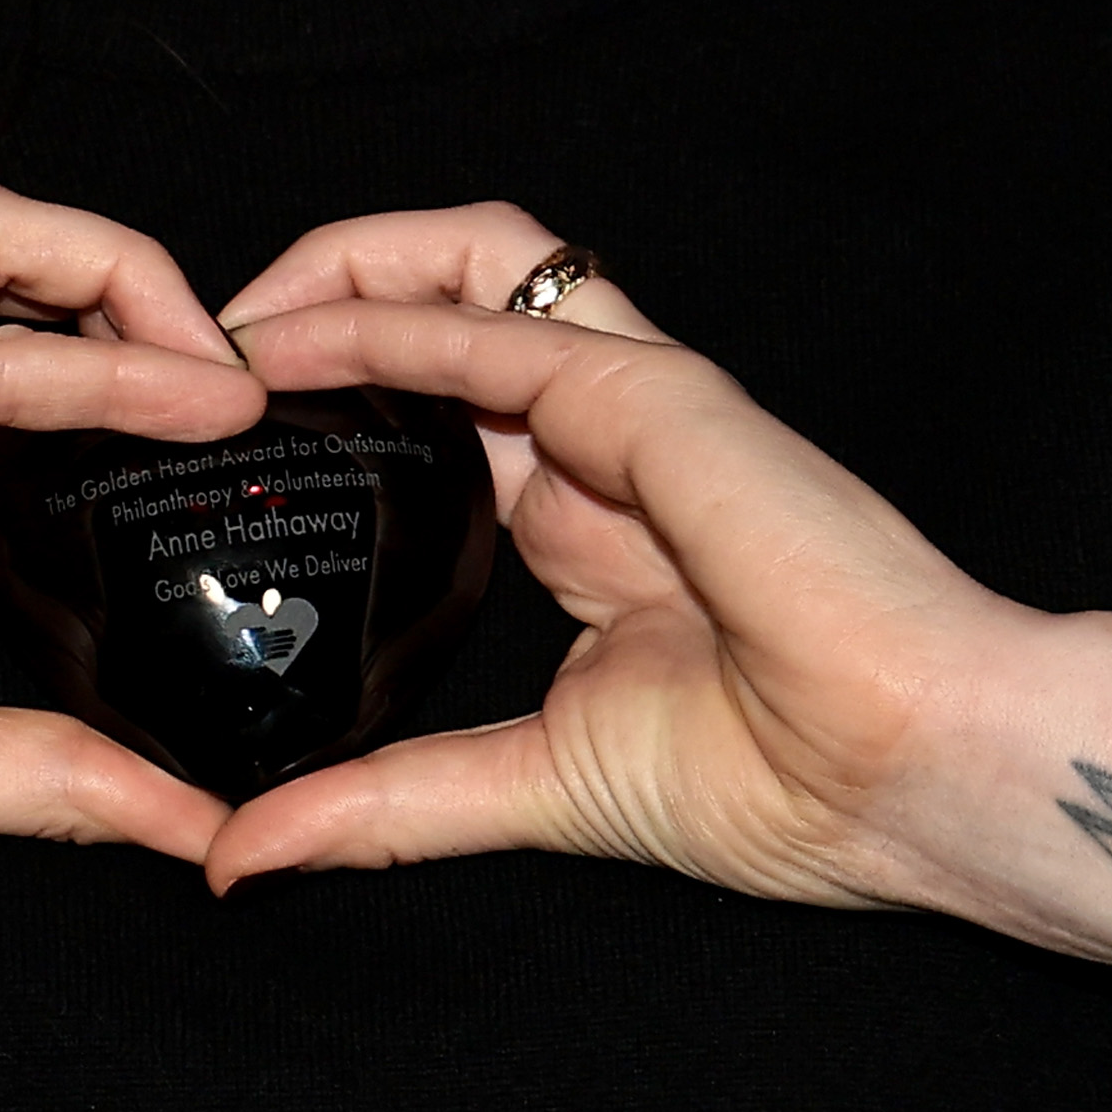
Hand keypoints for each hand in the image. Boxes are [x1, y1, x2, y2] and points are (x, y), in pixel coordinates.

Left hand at [204, 206, 1111, 941]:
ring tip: (225, 326)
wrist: (920, 773)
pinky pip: (495, 327)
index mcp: (581, 516)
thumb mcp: (532, 790)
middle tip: (190, 367)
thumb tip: (239, 856)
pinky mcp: (655, 398)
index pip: (435, 402)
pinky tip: (283, 353)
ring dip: (337, 262)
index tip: (209, 451)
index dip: (324, 398)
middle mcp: (600, 438)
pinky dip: (376, 322)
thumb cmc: (790, 783)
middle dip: (309, 296)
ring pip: (475, 255)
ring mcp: (632, 403)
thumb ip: (388, 807)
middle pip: (442, 296)